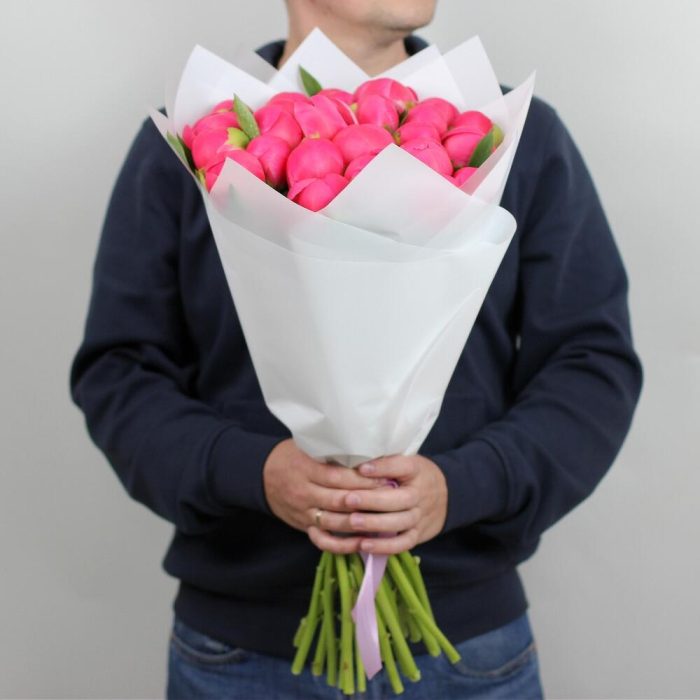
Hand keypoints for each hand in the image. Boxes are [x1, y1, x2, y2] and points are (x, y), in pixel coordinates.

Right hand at [262, 439, 378, 547]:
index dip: (363, 479)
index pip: (339, 476)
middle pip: (340, 500)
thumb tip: (368, 453)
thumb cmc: (291, 456)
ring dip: (361, 523)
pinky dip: (343, 545)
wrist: (261, 475)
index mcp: (306, 469)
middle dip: (368, 501)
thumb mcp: (307, 447)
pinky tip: (363, 542)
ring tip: (385, 519)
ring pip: (335, 522)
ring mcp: (303, 512)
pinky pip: (324, 540)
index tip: (385, 477)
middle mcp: (304, 492)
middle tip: (392, 499)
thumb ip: (332, 452)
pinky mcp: (303, 526)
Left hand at [307, 454, 447, 555]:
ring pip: (400, 522)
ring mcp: (420, 516)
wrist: (447, 495)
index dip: (383, 467)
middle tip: (348, 499)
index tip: (362, 468)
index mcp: (416, 470)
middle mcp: (420, 494)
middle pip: (399, 499)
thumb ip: (386, 461)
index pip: (403, 466)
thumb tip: (353, 459)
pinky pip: (403, 543)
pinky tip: (364, 545)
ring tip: (352, 522)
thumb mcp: (406, 461)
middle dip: (372, 500)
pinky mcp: (418, 535)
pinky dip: (384, 546)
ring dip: (375, 524)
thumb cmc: (415, 476)